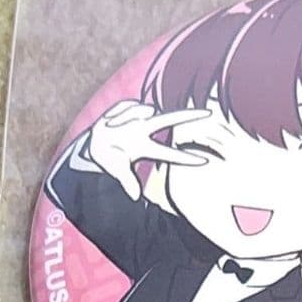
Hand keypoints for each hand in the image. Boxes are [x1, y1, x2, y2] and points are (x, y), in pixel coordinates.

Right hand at [87, 101, 209, 200]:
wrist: (91, 144)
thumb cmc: (108, 159)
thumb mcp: (116, 169)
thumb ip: (127, 180)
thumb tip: (135, 197)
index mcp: (146, 149)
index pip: (170, 154)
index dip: (186, 158)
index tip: (205, 161)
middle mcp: (146, 131)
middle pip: (171, 121)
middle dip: (189, 116)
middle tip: (209, 113)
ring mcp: (139, 118)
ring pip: (143, 110)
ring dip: (126, 118)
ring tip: (112, 127)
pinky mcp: (130, 107)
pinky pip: (129, 104)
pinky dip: (119, 112)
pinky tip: (111, 120)